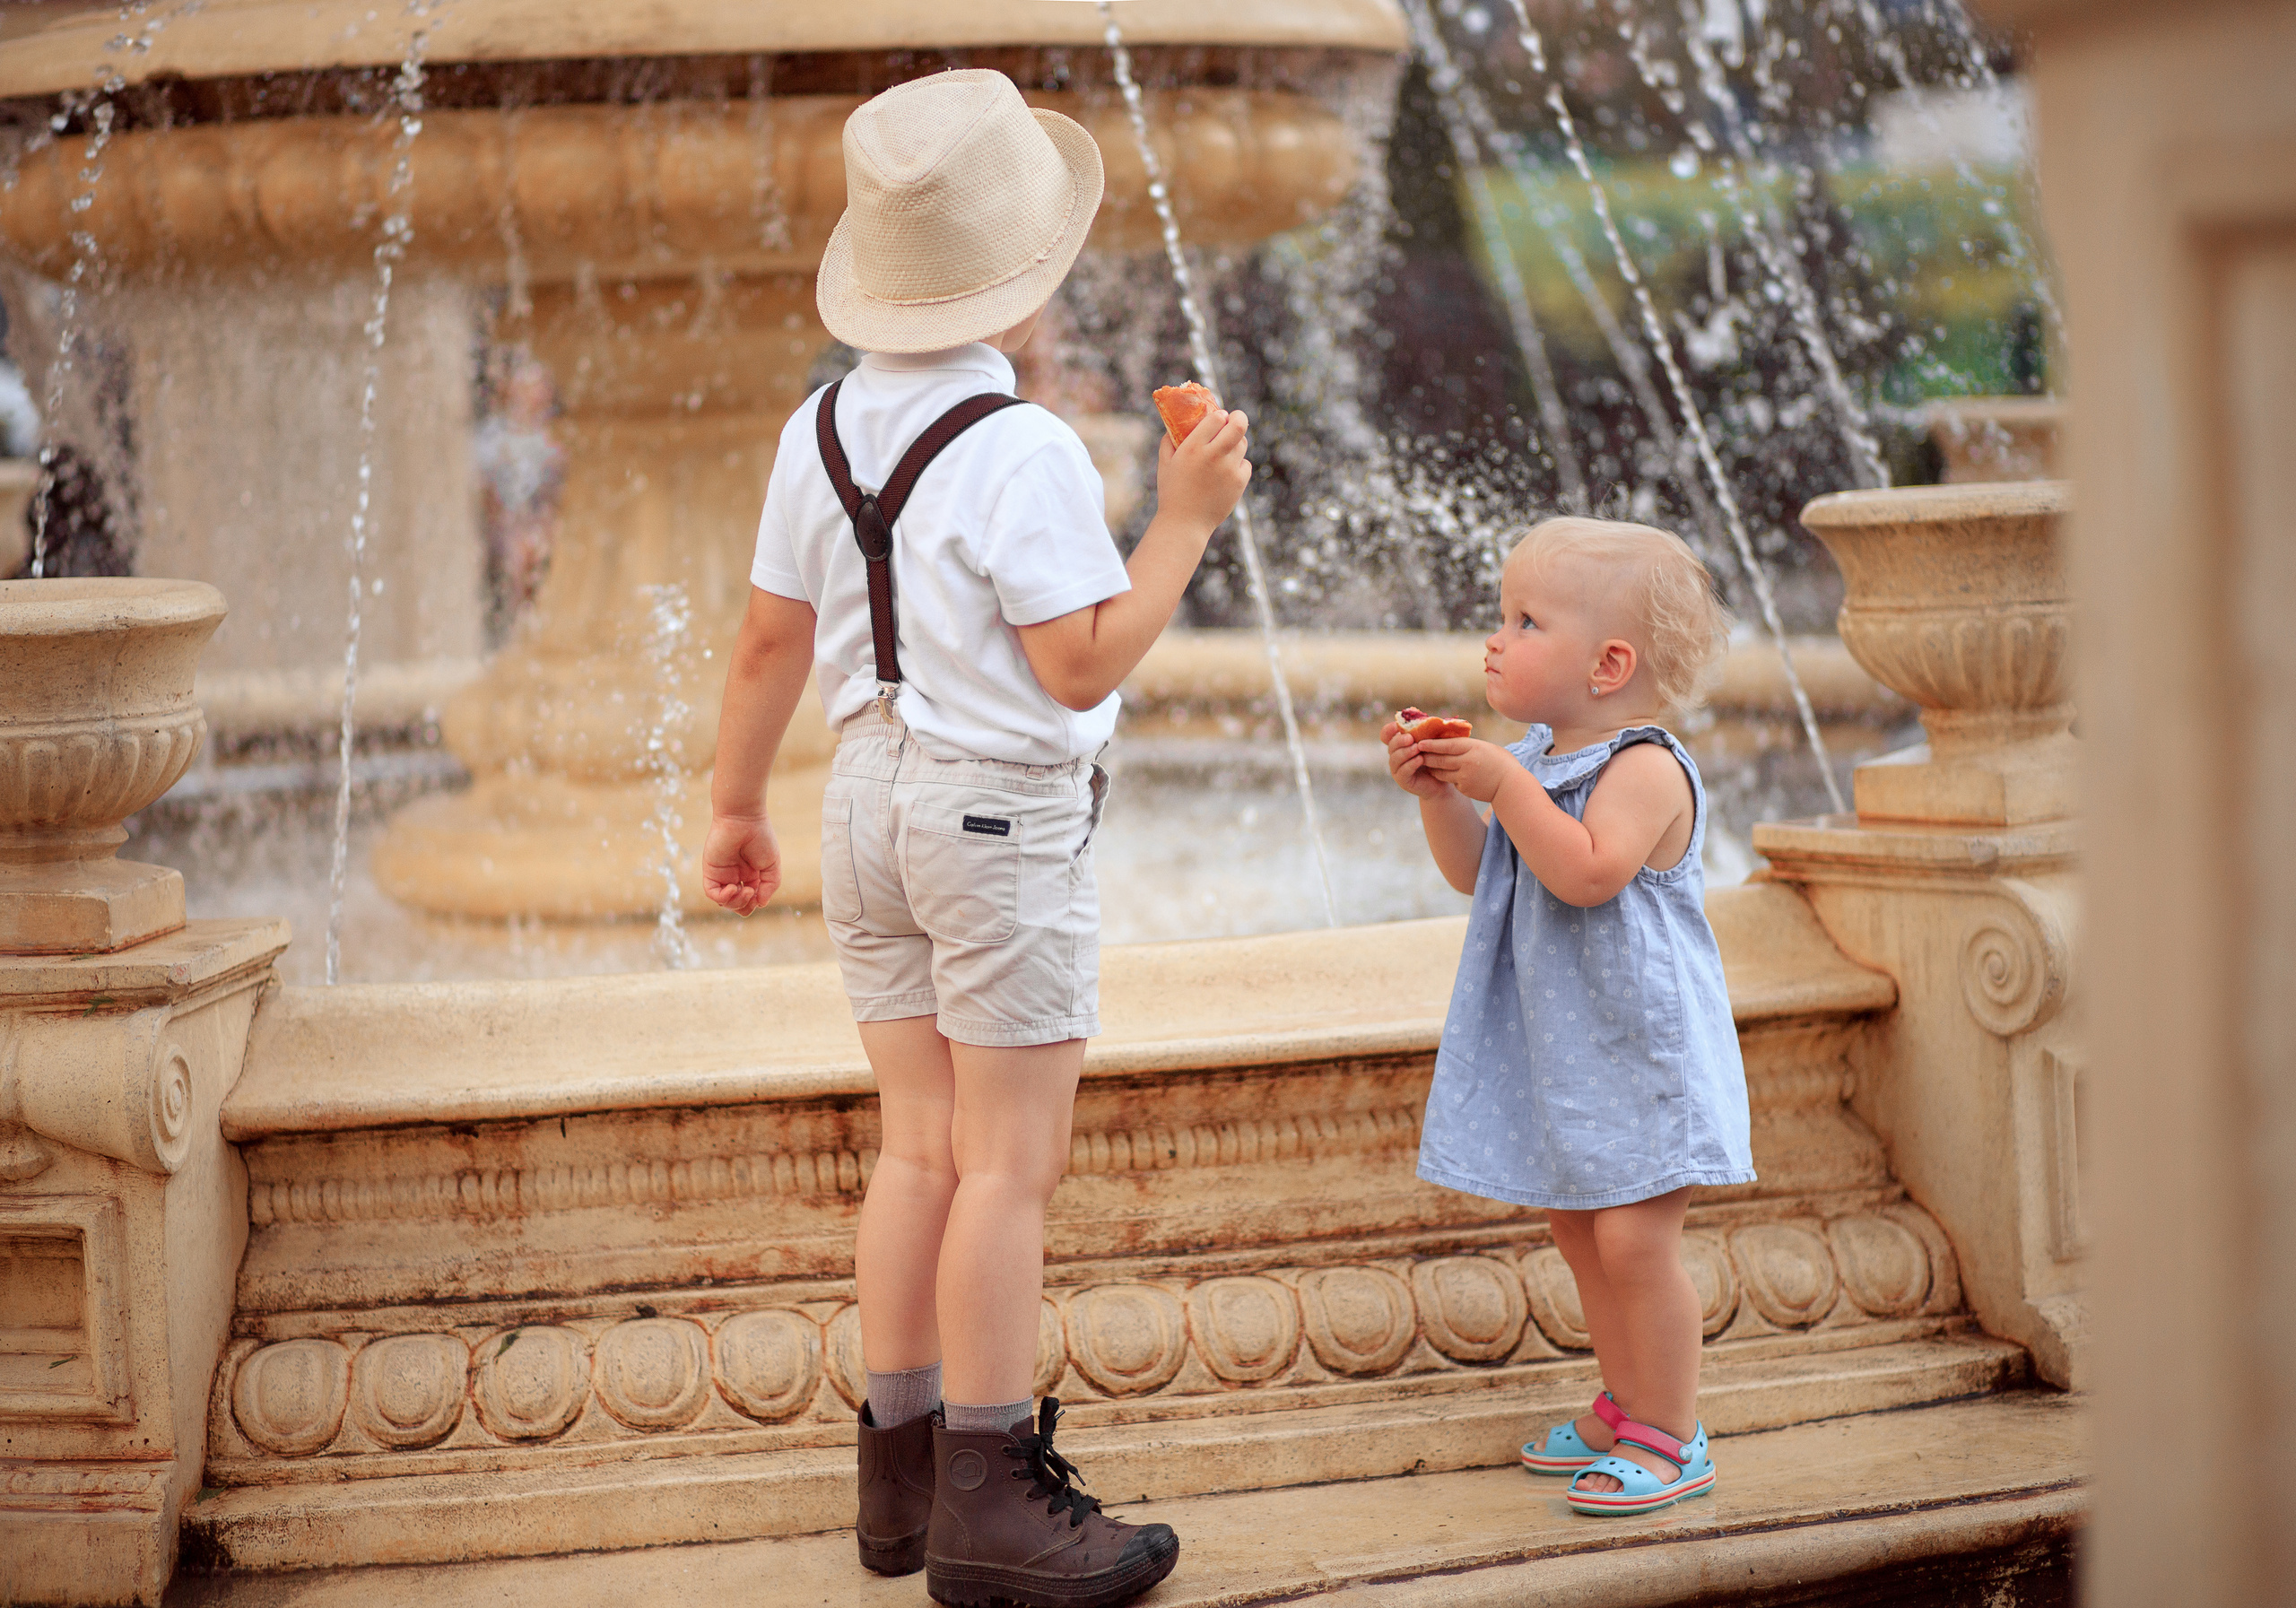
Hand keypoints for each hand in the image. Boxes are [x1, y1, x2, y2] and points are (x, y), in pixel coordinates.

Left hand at [702, 813, 780, 914]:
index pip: (750, 900)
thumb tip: (761, 904)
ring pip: (724, 902)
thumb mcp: (771, 865)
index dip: (754, 904)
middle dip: (744, 906)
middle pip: (736, 904)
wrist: (744, 819)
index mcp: (750, 876)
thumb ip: (769, 886)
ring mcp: (722, 874)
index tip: (760, 895)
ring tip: (744, 890)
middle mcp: (735, 876)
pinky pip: (712, 893)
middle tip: (751, 893)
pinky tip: (732, 888)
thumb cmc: (761, 838)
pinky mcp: (711, 871)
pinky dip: (722, 897)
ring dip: (735, 903)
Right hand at [1154, 405, 1250, 532]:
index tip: (1219, 417)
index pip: (1216, 418)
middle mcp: (1213, 456)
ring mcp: (1228, 470)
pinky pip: (1245, 464)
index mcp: (1192, 448)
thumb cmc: (1172, 492)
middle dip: (1239, 417)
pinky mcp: (1239, 483)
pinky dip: (1238, 464)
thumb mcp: (1164, 464)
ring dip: (1236, 441)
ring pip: (1242, 444)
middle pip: (1238, 426)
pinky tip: (1227, 469)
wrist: (1185, 523)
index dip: (1219, 415)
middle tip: (1235, 418)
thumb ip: (1168, 441)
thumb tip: (1175, 426)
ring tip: (1228, 446)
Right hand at [1381, 717, 1453, 799]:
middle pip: (1391, 746)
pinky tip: (1420, 759)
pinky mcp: (1403, 781)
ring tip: (1417, 749)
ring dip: (1406, 752)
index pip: (1386, 735)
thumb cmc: (1437, 758)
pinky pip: (1403, 771)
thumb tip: (1429, 718)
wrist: (1443, 780)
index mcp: (1399, 744)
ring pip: (1395, 759)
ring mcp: (1397, 769)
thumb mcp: (1432, 742)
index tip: (1397, 726)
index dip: (1388, 730)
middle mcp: (1395, 756)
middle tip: (1411, 738)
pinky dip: (1411, 764)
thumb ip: (1427, 731)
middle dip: (1400, 741)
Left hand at [1415, 737, 1523, 806]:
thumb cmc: (1501, 763)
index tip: (1420, 742)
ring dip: (1432, 768)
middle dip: (1427, 756)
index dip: (1432, 744)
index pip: (1447, 745)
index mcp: (1473, 748)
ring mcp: (1465, 777)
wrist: (1511, 785)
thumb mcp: (1486, 748)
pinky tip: (1442, 774)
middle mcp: (1467, 762)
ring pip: (1441, 772)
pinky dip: (1446, 777)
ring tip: (1425, 763)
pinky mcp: (1464, 788)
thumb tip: (1452, 742)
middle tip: (1415, 752)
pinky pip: (1450, 781)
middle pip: (1440, 759)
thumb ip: (1469, 746)